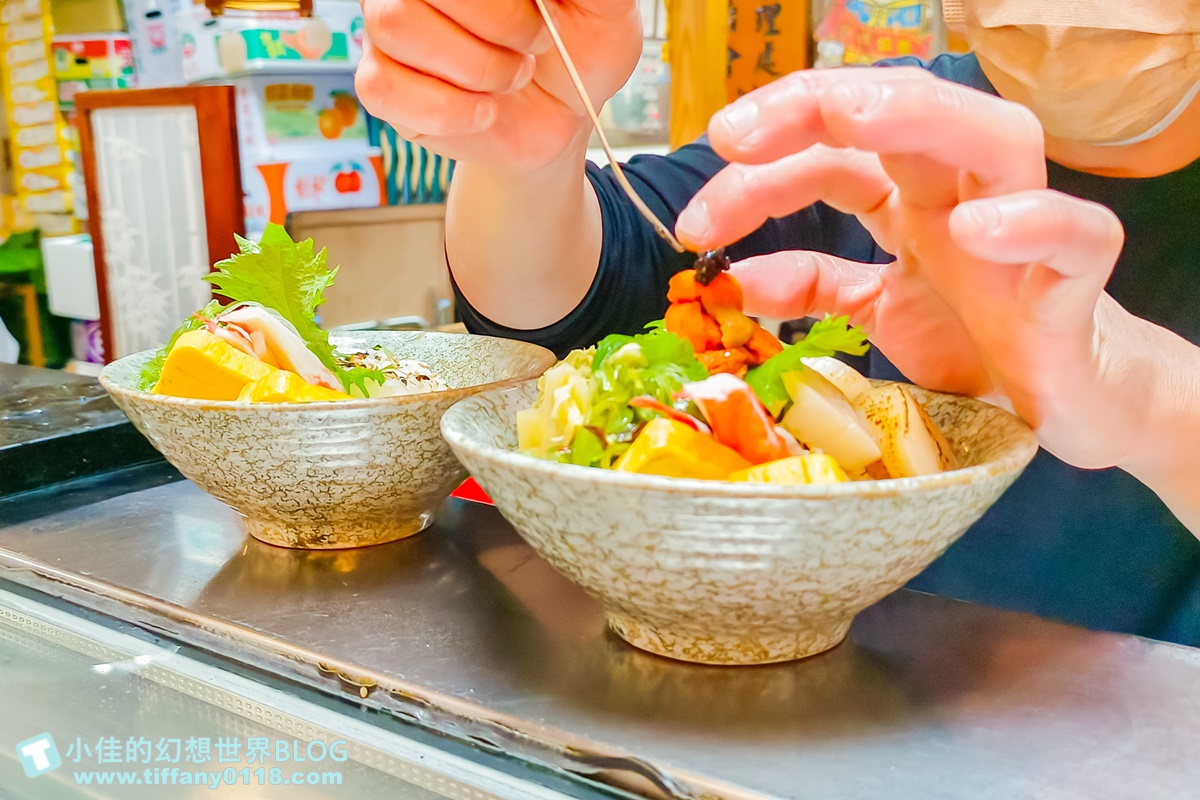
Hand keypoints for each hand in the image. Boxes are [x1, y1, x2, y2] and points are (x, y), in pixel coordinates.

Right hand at [356, 0, 641, 169]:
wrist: (564, 119)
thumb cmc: (577, 51)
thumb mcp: (604, 10)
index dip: (501, 2)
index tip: (539, 12)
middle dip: (497, 22)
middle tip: (537, 46)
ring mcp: (390, 29)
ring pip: (396, 26)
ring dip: (475, 65)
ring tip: (512, 78)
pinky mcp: (382, 85)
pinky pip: (383, 88)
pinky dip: (448, 110)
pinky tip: (484, 112)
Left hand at [674, 67, 1172, 472]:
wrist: (1070, 404)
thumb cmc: (978, 346)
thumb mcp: (875, 314)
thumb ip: (811, 288)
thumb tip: (726, 280)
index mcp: (912, 201)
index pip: (830, 157)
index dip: (758, 177)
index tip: (693, 225)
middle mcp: (962, 198)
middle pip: (899, 115)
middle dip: (811, 108)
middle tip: (729, 135)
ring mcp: (1023, 232)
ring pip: (993, 138)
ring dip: (919, 117)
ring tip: (847, 118)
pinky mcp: (1074, 284)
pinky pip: (1075, 235)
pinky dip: (1030, 223)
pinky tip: (974, 230)